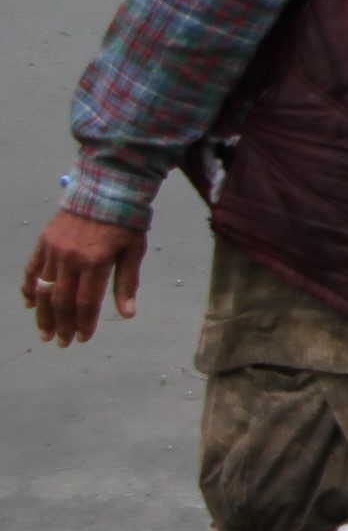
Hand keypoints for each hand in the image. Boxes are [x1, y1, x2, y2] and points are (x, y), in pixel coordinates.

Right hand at [24, 211, 145, 346]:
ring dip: (43, 313)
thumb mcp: (134, 250)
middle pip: (62, 300)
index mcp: (96, 262)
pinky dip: (29, 288)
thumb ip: (127, 283)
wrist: (106, 187)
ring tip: (45, 332)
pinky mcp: (44, 241)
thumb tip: (127, 314)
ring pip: (43, 289)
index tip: (83, 339)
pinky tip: (29, 304)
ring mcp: (54, 250)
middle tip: (62, 343)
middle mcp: (71, 258)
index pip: (87, 302)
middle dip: (62, 325)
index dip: (84, 323)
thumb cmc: (126, 220)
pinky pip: (32, 270)